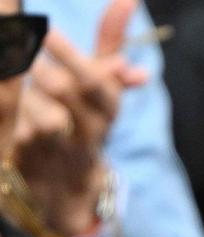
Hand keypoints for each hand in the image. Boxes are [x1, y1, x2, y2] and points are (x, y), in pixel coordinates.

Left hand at [12, 0, 146, 236]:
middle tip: (19, 44)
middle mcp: (89, 133)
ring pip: (39, 113)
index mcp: (107, 110)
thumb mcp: (102, 87)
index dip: (70, 56)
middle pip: (64, 91)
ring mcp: (59, 150)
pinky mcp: (30, 163)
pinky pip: (19, 131)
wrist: (66, 189)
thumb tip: (127, 0)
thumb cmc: (82, 123)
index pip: (96, 83)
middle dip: (38, 66)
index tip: (46, 30)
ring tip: (22, 76)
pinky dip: (15, 112)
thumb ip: (110, 43)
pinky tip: (14, 105)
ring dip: (24, 92)